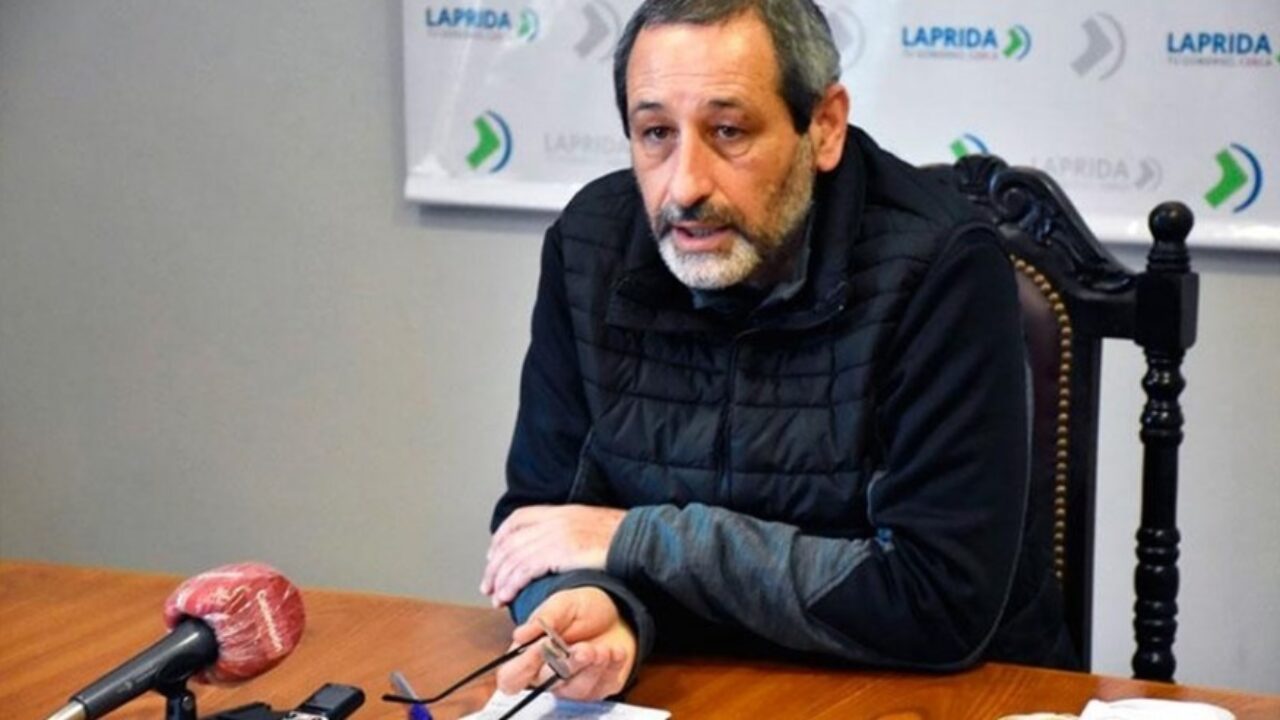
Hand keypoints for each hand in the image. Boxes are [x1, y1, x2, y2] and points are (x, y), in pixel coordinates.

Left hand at [481, 505, 625, 606]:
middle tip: (488, 585)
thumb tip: (557, 546)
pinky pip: (524, 569)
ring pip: (513, 557)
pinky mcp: (558, 553)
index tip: (493, 555)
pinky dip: (511, 584)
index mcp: (559, 511)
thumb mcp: (589, 524)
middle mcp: (553, 520)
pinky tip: (507, 597)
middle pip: (510, 541)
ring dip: (499, 579)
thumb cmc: (621, 537)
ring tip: (495, 597)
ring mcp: (554, 535)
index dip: (500, 538)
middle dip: (494, 565)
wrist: (637, 539)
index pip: (518, 519)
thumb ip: (569, 530)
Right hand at [496, 587, 636, 700]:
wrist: (615, 612)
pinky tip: (615, 651)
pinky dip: (611, 667)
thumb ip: (544, 619)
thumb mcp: (562, 604)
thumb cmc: (581, 609)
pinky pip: (602, 687)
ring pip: (577, 689)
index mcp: (529, 656)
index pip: (512, 677)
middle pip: (547, 684)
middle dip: (568, 665)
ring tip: (602, 649)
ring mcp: (573, 686)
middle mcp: (547, 676)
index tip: (543, 644)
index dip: (523, 666)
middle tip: (582, 648)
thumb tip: (519, 635)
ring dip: (592, 667)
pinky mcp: (598, 689)